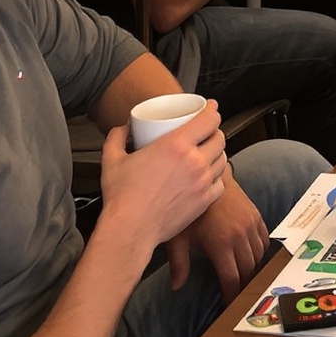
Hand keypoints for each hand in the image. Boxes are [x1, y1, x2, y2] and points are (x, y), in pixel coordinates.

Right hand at [100, 105, 226, 271]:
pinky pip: (221, 183)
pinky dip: (216, 177)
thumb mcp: (112, 159)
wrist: (131, 229)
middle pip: (219, 138)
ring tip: (206, 153)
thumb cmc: (122, 197)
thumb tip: (123, 128)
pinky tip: (207, 177)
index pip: (209, 119)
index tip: (210, 107)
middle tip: (205, 132)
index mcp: (176, 145)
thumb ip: (117, 138)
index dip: (213, 109)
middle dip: (214, 131)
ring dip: (217, 153)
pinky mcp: (205, 201)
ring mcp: (203, 182)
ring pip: (223, 159)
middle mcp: (195, 161)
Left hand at [176, 171, 270, 297]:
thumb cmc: (190, 208)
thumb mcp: (179, 236)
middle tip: (237, 297)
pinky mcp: (256, 216)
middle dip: (243, 286)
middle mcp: (240, 236)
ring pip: (258, 257)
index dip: (231, 295)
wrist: (208, 177)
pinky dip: (260, 253)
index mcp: (220, 244)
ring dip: (252, 269)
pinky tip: (252, 258)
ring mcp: (250, 225)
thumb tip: (176, 287)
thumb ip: (179, 264)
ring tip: (244, 279)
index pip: (231, 278)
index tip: (228, 305)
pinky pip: (264, 241)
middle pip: (248, 270)